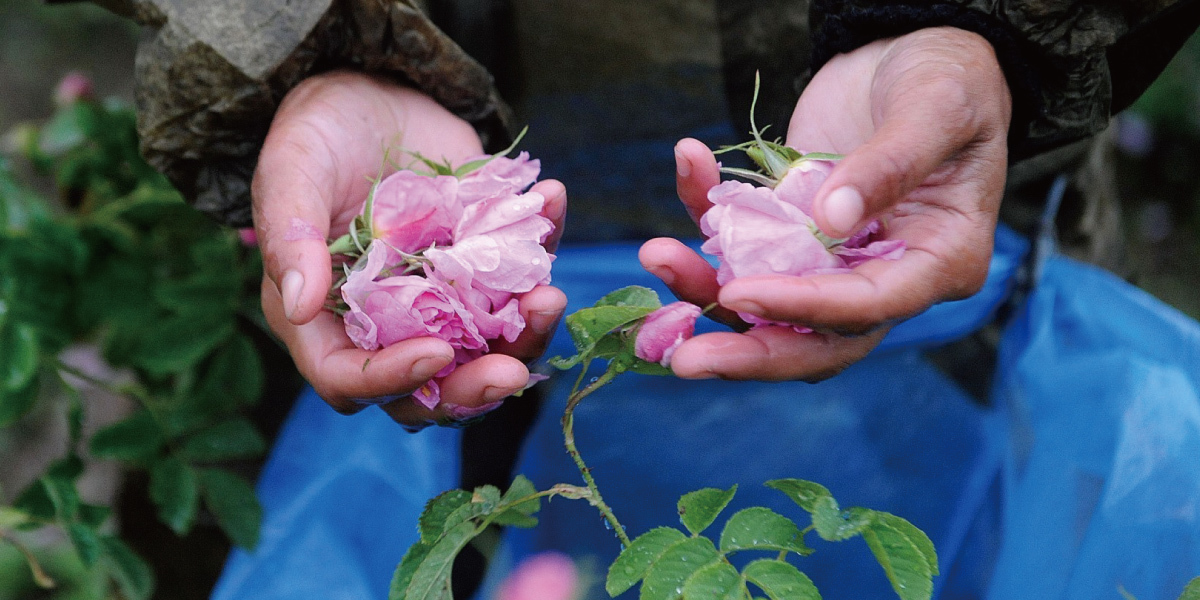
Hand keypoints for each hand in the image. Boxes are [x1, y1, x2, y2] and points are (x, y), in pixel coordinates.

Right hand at [253, 71, 566, 424]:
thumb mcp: (291, 171)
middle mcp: (384, 325)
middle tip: (513, 371)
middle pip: (428, 389)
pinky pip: (518, 282)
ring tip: (550, 296)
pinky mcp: (482, 271)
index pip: (350, 379)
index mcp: (322, 321)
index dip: (392, 378)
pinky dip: (542, 253)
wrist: (372, 94)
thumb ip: (289, 236)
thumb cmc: (317, 133)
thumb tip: (299, 307)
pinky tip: (553, 202)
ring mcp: (440, 303)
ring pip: (485, 350)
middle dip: (472, 389)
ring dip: (524, 337)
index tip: (437, 351)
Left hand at [641, 27, 1010, 380]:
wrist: (914, 54)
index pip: (868, 307)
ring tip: (656, 254)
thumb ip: (890, 163)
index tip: (741, 292)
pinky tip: (689, 166)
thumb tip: (833, 219)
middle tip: (685, 359)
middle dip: (750, 352)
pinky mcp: (793, 234)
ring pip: (767, 305)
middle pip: (815, 338)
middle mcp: (886, 276)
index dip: (803, 308)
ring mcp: (834, 261)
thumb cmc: (947, 79)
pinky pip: (743, 243)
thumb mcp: (936, 107)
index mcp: (940, 262)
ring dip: (707, 289)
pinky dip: (706, 214)